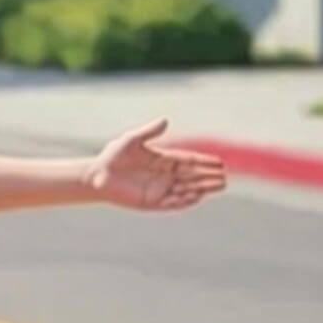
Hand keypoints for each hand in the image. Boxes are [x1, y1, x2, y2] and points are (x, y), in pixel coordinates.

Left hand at [86, 119, 227, 210]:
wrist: (97, 176)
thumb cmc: (114, 156)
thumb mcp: (132, 140)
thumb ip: (149, 132)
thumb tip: (165, 120)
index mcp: (163, 159)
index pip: (189, 160)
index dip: (204, 162)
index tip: (220, 163)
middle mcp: (165, 175)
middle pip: (192, 176)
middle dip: (208, 176)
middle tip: (225, 177)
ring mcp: (160, 189)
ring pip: (187, 189)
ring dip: (203, 188)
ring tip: (219, 187)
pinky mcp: (152, 202)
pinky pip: (173, 203)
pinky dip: (186, 201)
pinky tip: (198, 197)